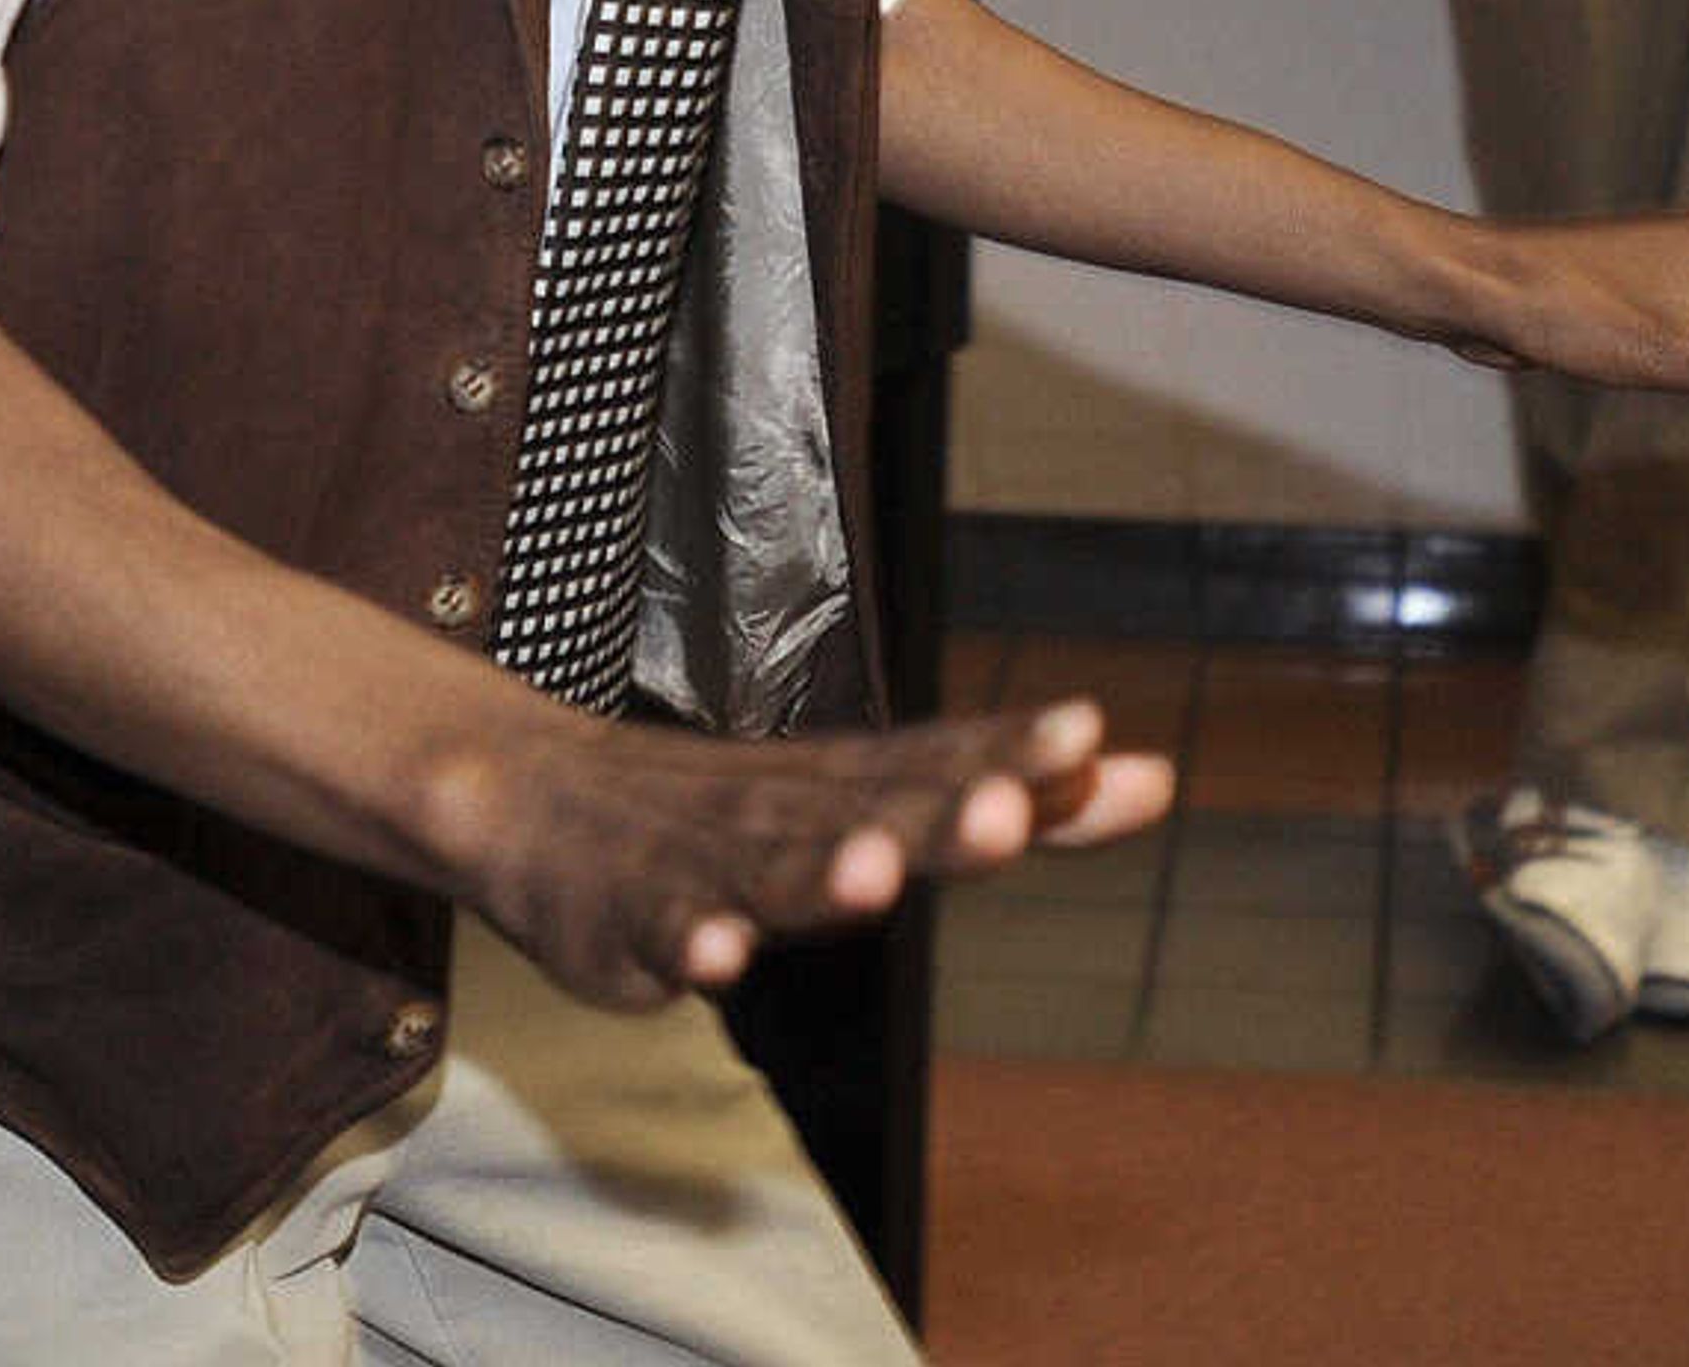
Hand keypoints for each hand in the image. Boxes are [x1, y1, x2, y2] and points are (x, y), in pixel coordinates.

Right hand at [444, 693, 1170, 1010]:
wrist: (533, 799)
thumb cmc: (734, 811)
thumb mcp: (876, 800)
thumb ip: (1011, 792)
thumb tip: (1155, 777)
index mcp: (850, 783)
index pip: (941, 761)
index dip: (1010, 751)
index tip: (1086, 731)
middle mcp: (786, 810)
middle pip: (870, 810)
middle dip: (940, 813)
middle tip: (1013, 810)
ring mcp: (702, 864)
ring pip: (769, 871)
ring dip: (822, 871)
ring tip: (874, 875)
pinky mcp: (628, 924)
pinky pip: (660, 937)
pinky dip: (688, 942)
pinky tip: (717, 957)